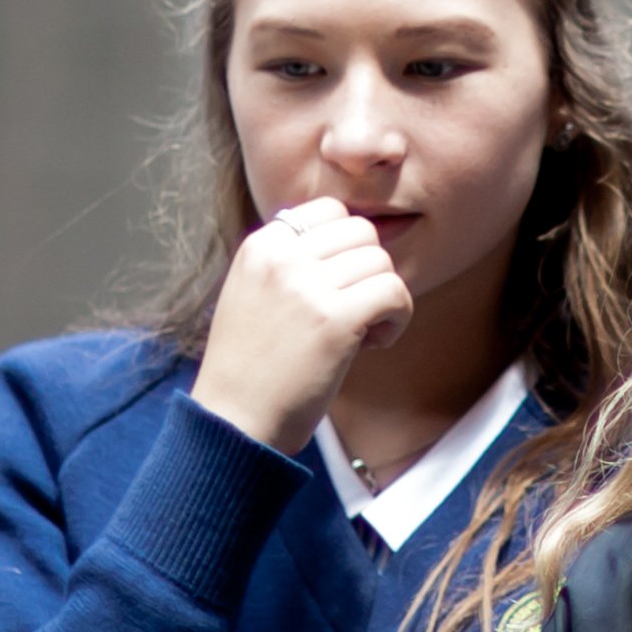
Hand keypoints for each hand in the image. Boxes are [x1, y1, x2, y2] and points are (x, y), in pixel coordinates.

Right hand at [190, 199, 412, 452]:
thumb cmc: (252, 366)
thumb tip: (357, 239)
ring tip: (363, 333)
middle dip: (369, 271)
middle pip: (363, 233)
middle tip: (355, 311)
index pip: (331, 209)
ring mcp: (307, 286)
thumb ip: (293, 261)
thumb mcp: (255, 293)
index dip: (349, 246)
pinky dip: (398, 318)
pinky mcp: (334, 320)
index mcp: (261, 246)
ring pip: (382, 262)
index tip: (339, 284)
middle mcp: (282, 258)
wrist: (233, 422)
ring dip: (385, 297)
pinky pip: (395, 293)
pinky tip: (374, 344)